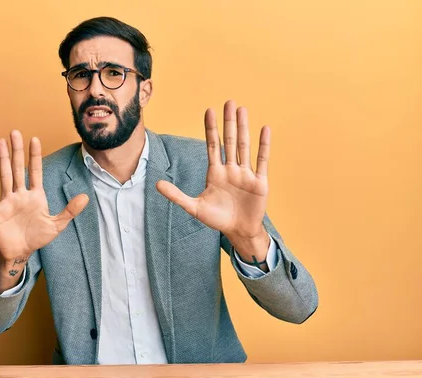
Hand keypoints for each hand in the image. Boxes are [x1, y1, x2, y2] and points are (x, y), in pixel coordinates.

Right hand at [0, 131, 88, 265]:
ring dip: (2, 159)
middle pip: (18, 168)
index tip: (34, 139)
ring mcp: (7, 200)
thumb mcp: (57, 225)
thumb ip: (70, 211)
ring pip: (4, 175)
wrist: (20, 253)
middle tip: (15, 132)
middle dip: (17, 151)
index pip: (35, 171)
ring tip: (0, 142)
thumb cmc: (37, 238)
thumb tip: (86, 197)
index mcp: (36, 195)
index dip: (35, 156)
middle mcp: (20, 194)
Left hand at [156, 100, 269, 241]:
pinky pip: (262, 160)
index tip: (209, 110)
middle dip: (228, 122)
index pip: (212, 146)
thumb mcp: (194, 207)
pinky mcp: (259, 182)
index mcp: (215, 173)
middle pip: (229, 141)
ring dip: (243, 128)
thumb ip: (176, 195)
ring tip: (243, 110)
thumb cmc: (217, 219)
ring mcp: (245, 174)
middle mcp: (230, 169)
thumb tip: (156, 184)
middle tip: (229, 102)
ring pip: (244, 146)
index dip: (211, 129)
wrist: (239, 231)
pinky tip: (264, 129)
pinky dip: (264, 145)